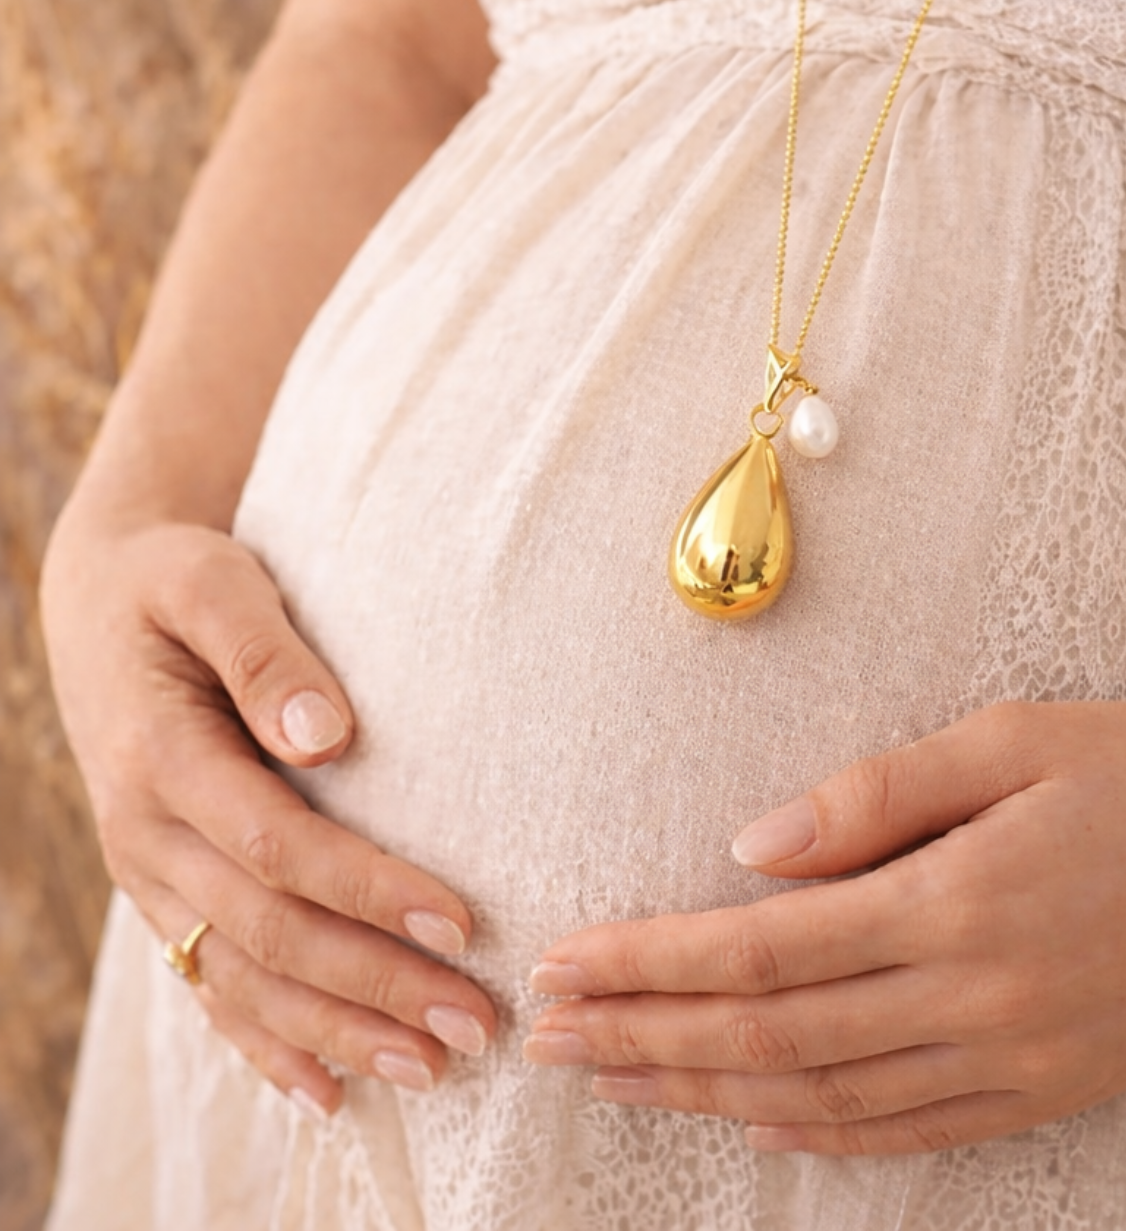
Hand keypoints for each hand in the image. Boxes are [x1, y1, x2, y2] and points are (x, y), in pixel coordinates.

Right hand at [41, 514, 499, 1117]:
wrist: (103, 603)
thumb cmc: (175, 582)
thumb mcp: (214, 585)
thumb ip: (265, 653)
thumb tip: (330, 733)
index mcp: (163, 759)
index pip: (277, 846)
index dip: (367, 891)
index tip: (460, 923)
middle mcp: (149, 834)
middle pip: (269, 933)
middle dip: (373, 985)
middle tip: (474, 1023)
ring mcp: (153, 875)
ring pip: (242, 979)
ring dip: (337, 1032)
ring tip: (431, 1070)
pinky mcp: (166, 892)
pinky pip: (210, 985)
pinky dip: (267, 1045)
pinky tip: (328, 1091)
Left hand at [525, 701, 1125, 1153]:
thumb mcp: (1014, 739)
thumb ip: (876, 793)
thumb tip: (750, 849)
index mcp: (954, 901)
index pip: (758, 950)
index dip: (649, 963)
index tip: (565, 964)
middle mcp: (975, 999)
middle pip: (769, 1036)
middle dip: (645, 1037)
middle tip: (550, 1038)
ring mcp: (1016, 1061)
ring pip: (825, 1097)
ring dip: (706, 1093)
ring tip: (618, 1081)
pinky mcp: (1053, 1090)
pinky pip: (911, 1132)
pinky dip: (818, 1133)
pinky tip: (754, 1120)